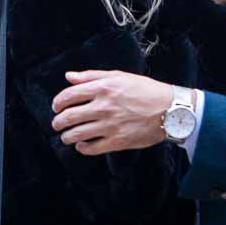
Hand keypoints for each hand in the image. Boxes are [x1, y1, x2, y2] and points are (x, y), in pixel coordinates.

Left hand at [50, 70, 174, 154]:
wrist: (169, 110)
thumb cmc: (146, 90)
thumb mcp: (119, 76)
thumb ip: (92, 76)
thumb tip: (69, 76)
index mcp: (103, 88)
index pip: (69, 95)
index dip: (58, 102)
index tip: (55, 107)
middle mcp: (103, 106)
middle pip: (69, 117)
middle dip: (58, 122)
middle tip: (57, 125)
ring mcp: (109, 125)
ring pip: (77, 134)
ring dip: (67, 137)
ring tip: (66, 137)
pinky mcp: (117, 141)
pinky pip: (92, 148)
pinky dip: (82, 148)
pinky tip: (82, 146)